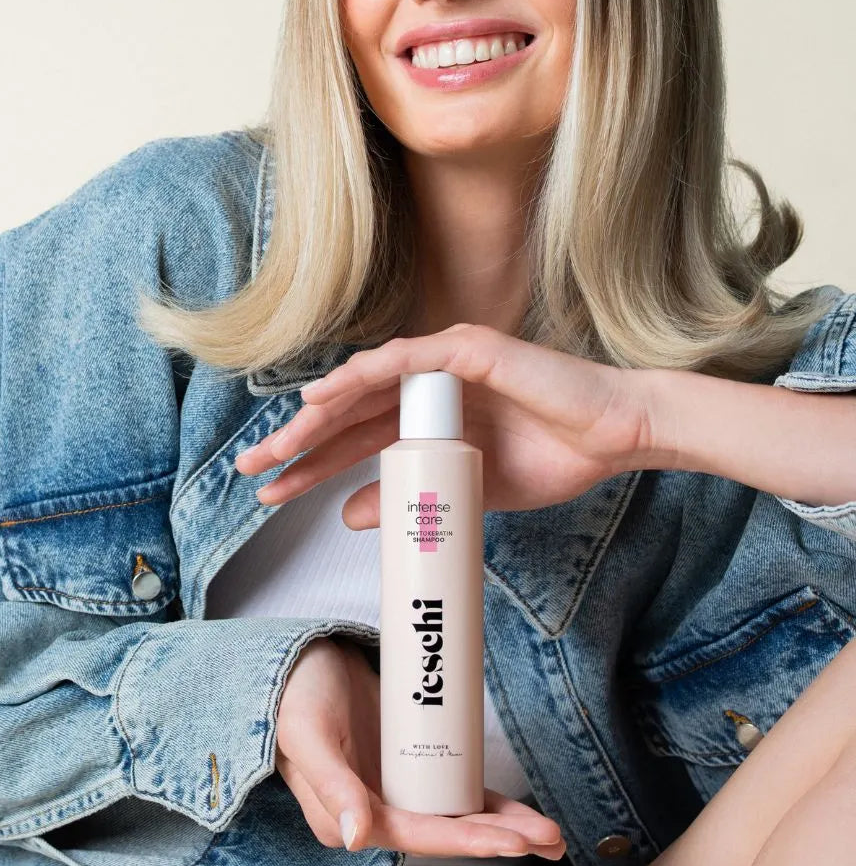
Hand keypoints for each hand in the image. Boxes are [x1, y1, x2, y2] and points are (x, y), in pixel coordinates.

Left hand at [236, 323, 655, 524]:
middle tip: (252, 470)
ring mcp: (444, 366)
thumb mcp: (463, 491)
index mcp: (425, 420)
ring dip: (319, 414)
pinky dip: (362, 374)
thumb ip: (407, 498)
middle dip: (299, 443)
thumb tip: (344, 514)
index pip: (354, 443)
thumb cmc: (553, 457)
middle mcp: (425, 389)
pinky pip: (404, 361)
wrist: (613, 439)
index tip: (270, 493)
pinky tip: (325, 395)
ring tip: (280, 444)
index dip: (311, 466)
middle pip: (347, 416)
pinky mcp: (467, 351)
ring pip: (364, 387)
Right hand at [277, 635, 565, 859]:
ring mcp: (396, 788)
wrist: (294, 660)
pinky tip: (519, 812)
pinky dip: (487, 801)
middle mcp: (376, 811)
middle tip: (550, 839)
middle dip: (500, 838)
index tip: (512, 843)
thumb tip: (355, 839)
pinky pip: (454, 787)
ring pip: (457, 814)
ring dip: (503, 826)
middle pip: (447, 831)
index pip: (419, 836)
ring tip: (551, 836)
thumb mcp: (307, 737)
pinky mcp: (409, 764)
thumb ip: (331, 786)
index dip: (467, 841)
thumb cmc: (294, 697)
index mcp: (347, 818)